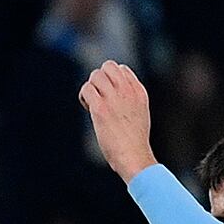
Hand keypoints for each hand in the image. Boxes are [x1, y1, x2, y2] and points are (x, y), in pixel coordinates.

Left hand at [78, 60, 156, 181]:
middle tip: (99, 97)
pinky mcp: (101, 108)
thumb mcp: (140, 114)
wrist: (134, 156)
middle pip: (108, 67)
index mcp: (139, 92)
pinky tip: (88, 108)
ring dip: (90, 88)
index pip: (122, 69)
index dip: (112, 79)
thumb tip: (113, 95)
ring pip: (95, 75)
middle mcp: (127, 91)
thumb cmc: (135, 142)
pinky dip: (84, 97)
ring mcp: (114, 98)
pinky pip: (87, 89)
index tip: (110, 95)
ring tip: (93, 103)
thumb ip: (130, 100)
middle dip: (99, 79)